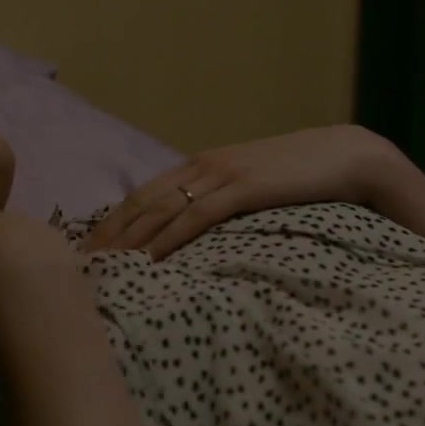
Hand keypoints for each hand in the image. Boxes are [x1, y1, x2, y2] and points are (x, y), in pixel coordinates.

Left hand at [81, 124, 397, 259]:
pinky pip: (197, 217)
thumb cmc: (302, 178)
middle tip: (77, 266)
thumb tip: (196, 236)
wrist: (347, 157)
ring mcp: (222, 175)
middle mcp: (203, 166)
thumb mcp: (252, 189)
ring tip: (102, 268)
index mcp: (201, 166)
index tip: (85, 250)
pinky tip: (149, 259)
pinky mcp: (244, 188)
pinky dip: (169, 238)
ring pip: (161, 210)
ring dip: (127, 240)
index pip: (143, 195)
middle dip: (107, 235)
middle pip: (141, 204)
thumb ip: (222, 204)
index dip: (111, 223)